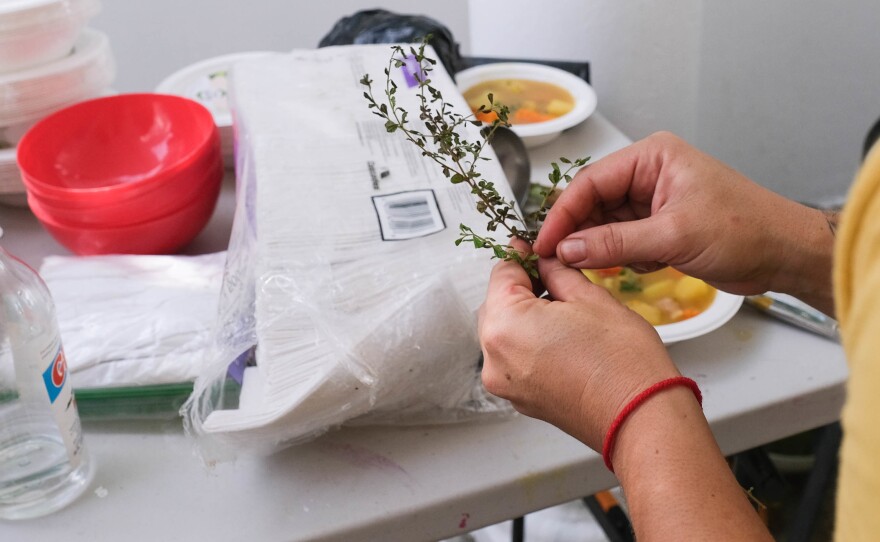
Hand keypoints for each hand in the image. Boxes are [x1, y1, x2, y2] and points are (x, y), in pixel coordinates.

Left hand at [479, 241, 772, 540]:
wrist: (640, 417)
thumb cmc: (622, 363)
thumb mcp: (590, 298)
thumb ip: (557, 273)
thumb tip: (545, 262)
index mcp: (505, 325)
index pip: (501, 273)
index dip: (520, 257)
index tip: (533, 250)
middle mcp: (495, 357)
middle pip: (496, 305)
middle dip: (522, 289)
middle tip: (554, 278)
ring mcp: (505, 383)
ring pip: (504, 333)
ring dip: (525, 317)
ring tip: (564, 312)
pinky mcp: (520, 400)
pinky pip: (514, 360)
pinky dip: (530, 344)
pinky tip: (561, 339)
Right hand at [533, 132, 833, 311]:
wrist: (784, 254)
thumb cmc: (745, 230)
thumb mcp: (673, 236)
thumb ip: (615, 243)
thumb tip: (567, 250)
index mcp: (652, 157)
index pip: (590, 182)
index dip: (563, 214)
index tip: (544, 242)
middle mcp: (649, 173)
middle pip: (594, 202)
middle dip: (580, 233)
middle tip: (560, 261)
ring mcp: (654, 200)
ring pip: (606, 224)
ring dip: (603, 248)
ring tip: (602, 267)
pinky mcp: (659, 225)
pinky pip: (622, 240)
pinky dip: (622, 257)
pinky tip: (641, 266)